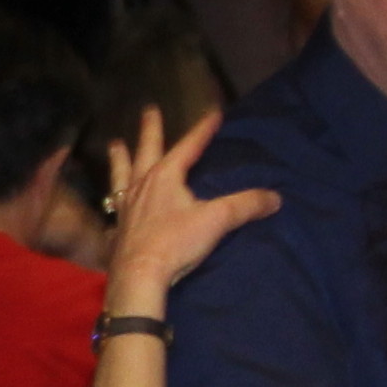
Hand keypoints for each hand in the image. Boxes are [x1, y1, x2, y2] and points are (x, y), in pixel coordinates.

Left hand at [101, 106, 281, 308]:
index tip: (213, 111)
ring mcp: (125, 207)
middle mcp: (141, 186)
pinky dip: (112, 201)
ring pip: (121, 175)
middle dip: (150, 129)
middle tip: (148, 109)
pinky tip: (111, 203)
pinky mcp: (117, 229)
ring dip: (120, 158)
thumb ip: (245, 206)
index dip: (202, 129)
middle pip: (146, 150)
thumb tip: (274, 197)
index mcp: (165, 177)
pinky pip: (113, 208)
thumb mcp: (216, 221)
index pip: (188, 146)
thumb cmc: (175, 243)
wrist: (138, 277)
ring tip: (115, 145)